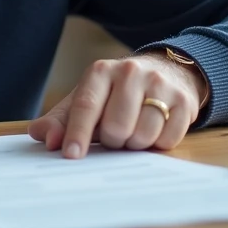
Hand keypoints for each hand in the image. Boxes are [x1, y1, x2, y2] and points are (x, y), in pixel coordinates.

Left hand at [28, 54, 205, 157]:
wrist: (166, 73)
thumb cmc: (116, 94)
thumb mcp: (87, 100)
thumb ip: (61, 121)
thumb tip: (42, 137)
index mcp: (101, 71)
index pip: (86, 106)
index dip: (77, 133)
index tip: (71, 156)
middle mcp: (131, 71)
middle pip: (116, 126)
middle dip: (113, 141)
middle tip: (115, 135)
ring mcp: (160, 84)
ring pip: (143, 135)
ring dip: (135, 144)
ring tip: (133, 132)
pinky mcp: (184, 100)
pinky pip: (168, 140)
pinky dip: (158, 145)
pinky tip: (154, 131)